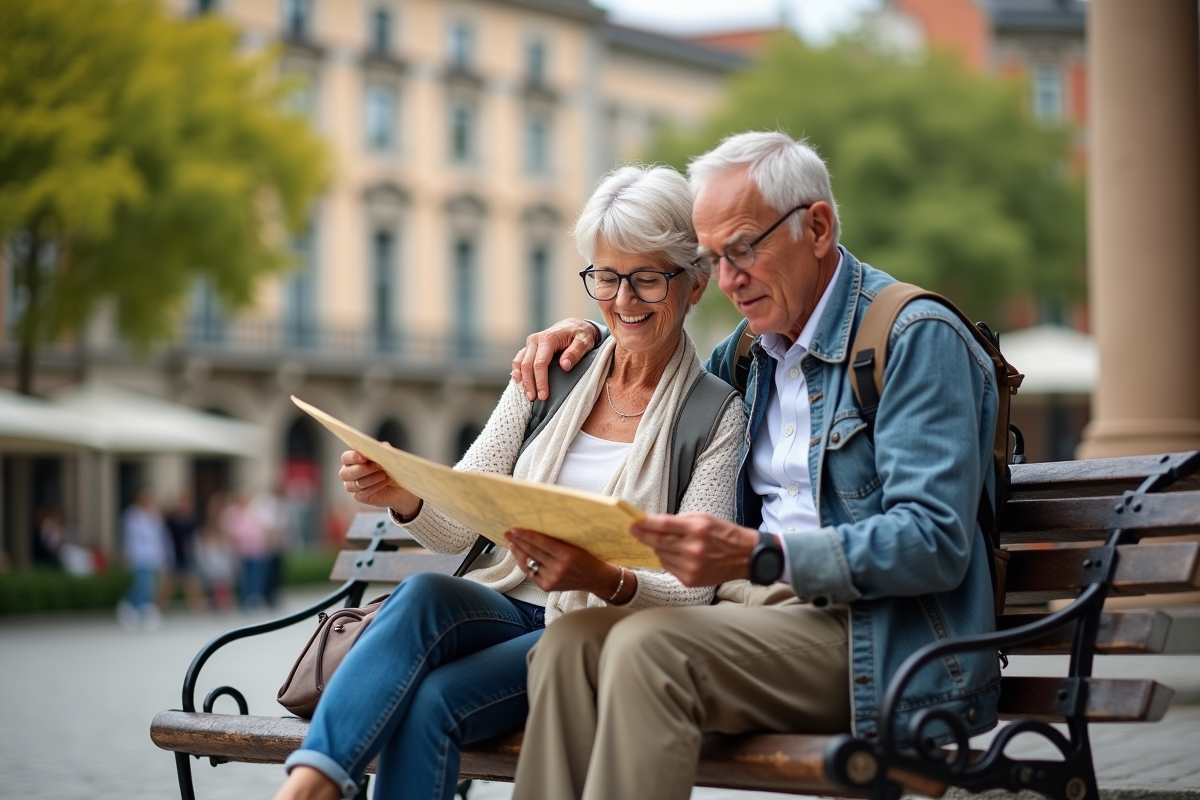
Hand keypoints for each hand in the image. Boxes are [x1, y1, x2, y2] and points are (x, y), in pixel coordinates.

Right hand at [338, 450, 420, 517]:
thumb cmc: (390, 467)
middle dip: (362, 469)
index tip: (364, 457)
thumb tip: (384, 445)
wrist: (399, 484)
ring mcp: (353, 486)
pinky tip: (384, 482)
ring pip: (354, 484)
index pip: (346, 458)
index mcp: (353, 460)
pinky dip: (374, 487)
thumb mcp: (389, 457)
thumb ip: (384, 450)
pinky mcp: (360, 496)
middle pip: (346, 473)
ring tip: (384, 475)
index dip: (352, 457)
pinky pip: (362, 494)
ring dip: (370, 479)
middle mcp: (349, 473)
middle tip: (378, 466)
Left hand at [505, 528, 632, 600]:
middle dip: (517, 541)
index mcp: (568, 555)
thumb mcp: (575, 545)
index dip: (526, 535)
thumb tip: (534, 531)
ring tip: (511, 542)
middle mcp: (559, 569)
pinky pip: (531, 573)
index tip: (514, 529)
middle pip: (532, 553)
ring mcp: (552, 579)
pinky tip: (520, 555)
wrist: (595, 578)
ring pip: (529, 564)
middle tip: (507, 532)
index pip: (541, 543)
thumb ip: (556, 541)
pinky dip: (525, 563)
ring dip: (518, 553)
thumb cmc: (587, 557)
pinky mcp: (548, 587)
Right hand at [511, 319, 600, 401]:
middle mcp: (535, 340)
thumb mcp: (584, 342)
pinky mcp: (528, 348)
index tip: (544, 395)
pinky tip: (519, 382)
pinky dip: (517, 372)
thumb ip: (575, 352)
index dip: (540, 381)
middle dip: (530, 384)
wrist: (573, 326)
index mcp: (548, 338)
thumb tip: (564, 365)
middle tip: (534, 399)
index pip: (540, 363)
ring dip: (522, 380)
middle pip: (527, 365)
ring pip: (520, 364)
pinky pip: (518, 361)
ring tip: (529, 395)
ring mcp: (530, 344)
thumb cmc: (581, 335)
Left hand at [630, 513, 759, 586]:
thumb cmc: (724, 534)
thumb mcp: (704, 518)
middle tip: (633, 531)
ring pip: (661, 556)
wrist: (745, 557)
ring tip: (668, 543)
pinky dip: (668, 560)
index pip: (663, 525)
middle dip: (643, 536)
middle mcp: (693, 549)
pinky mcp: (690, 580)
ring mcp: (691, 567)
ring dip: (659, 548)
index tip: (633, 522)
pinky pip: (669, 567)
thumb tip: (655, 523)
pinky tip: (678, 555)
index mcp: (697, 529)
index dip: (645, 524)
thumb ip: (680, 520)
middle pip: (658, 542)